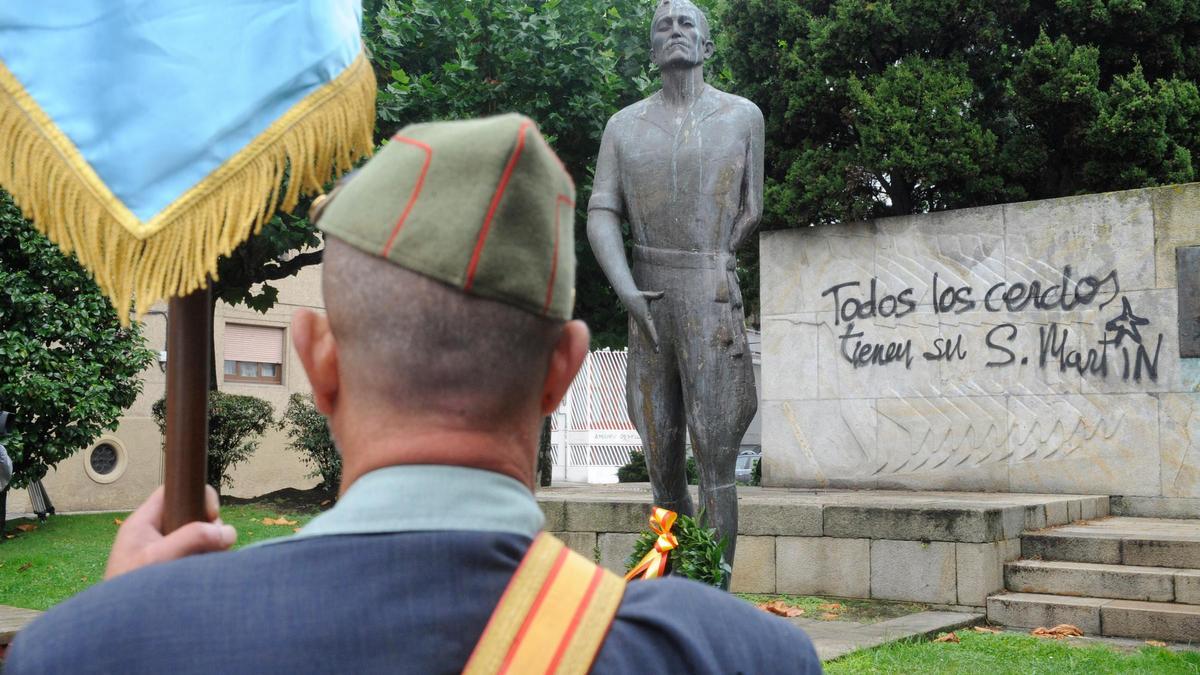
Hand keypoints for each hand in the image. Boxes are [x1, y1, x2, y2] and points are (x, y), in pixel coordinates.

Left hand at [105, 485, 235, 579]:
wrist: (117, 631)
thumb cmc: (128, 591)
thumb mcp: (159, 557)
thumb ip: (193, 538)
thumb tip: (228, 532)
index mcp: (142, 524)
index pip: (172, 492)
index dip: (195, 495)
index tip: (209, 515)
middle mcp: (155, 537)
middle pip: (193, 515)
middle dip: (209, 528)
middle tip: (211, 545)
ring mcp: (166, 555)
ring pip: (201, 538)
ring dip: (211, 549)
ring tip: (205, 566)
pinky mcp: (175, 572)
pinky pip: (201, 558)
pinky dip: (208, 564)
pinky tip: (205, 576)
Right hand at [623, 289, 664, 351]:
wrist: (628, 298)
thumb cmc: (639, 296)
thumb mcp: (647, 295)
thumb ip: (655, 295)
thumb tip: (663, 292)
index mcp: (645, 317)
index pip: (650, 328)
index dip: (654, 335)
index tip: (657, 342)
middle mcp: (643, 322)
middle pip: (649, 334)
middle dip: (653, 343)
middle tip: (657, 351)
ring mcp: (641, 324)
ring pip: (647, 335)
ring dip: (651, 344)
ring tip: (656, 352)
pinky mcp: (641, 323)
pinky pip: (646, 333)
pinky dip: (649, 339)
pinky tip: (652, 345)